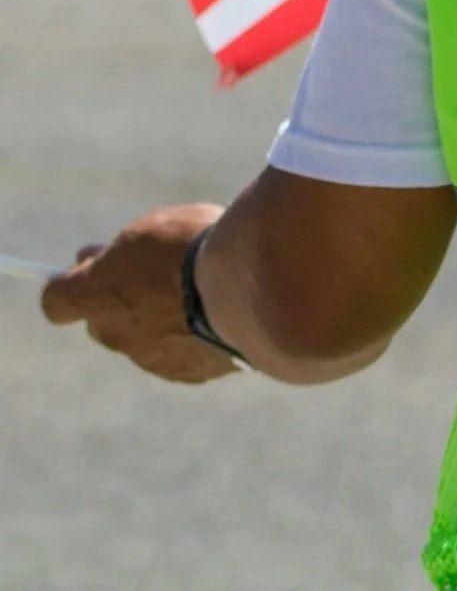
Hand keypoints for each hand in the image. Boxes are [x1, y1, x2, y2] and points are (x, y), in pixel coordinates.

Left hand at [41, 204, 241, 384]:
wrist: (251, 288)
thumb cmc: (197, 247)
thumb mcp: (151, 230)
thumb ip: (120, 251)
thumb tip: (96, 258)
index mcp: (93, 294)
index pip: (56, 301)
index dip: (74, 284)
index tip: (95, 265)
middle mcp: (113, 333)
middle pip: (104, 322)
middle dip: (125, 304)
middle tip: (159, 276)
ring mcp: (151, 359)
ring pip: (147, 341)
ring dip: (165, 322)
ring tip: (206, 295)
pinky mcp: (190, 374)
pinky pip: (184, 354)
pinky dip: (196, 338)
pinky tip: (224, 315)